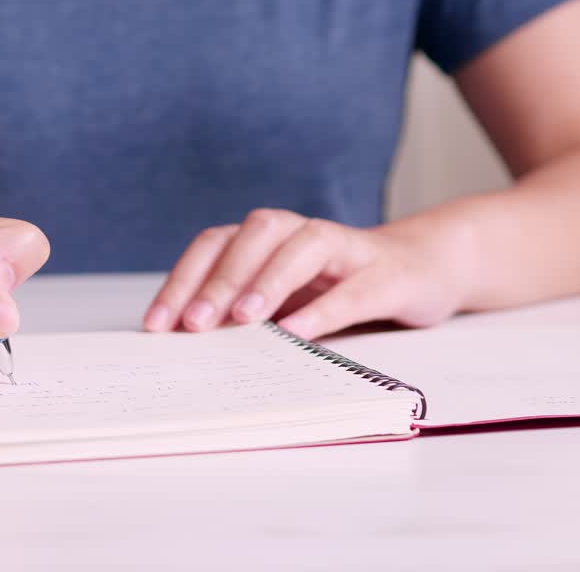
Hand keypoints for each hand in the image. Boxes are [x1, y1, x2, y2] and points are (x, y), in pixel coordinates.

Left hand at [143, 209, 468, 338]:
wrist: (423, 269)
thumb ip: (243, 312)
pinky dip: (325, 309)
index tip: (156, 325)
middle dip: (219, 280)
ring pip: (303, 248)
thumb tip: (184, 346)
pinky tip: (299, 332)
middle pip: (253, 237)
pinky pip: (354, 288)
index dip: (182, 280)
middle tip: (194, 324)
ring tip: (243, 319)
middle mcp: (301, 232)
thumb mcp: (286, 298)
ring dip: (268, 281)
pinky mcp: (387, 275)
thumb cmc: (338, 286)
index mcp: (268, 238)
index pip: (214, 245)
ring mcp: (347, 249)